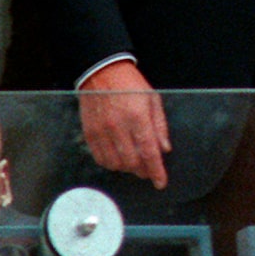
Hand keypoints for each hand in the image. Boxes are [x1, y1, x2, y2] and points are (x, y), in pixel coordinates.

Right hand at [79, 60, 170, 188]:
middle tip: (149, 170)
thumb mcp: (152, 99)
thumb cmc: (130, 85)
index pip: (149, 151)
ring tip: (135, 162)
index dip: (156, 170)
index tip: (161, 182)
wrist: (102, 73)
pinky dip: (111, 163)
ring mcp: (102, 132)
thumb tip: (164, 149)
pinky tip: (119, 158)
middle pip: (132, 162)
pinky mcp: (89, 134)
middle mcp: (118, 127)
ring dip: (127, 168)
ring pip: (115, 164)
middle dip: (143, 171)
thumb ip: (159, 126)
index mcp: (138, 116)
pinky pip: (100, 159)